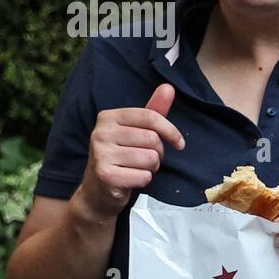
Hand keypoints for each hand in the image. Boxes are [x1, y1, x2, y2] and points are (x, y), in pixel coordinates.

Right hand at [74, 83, 184, 218]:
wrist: (98, 190)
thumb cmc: (122, 156)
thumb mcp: (136, 131)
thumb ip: (153, 110)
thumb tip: (168, 87)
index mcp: (109, 117)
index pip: (151, 117)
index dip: (171, 131)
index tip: (179, 143)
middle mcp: (101, 132)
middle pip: (153, 139)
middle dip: (159, 153)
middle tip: (147, 159)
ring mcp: (100, 153)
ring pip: (150, 158)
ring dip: (152, 168)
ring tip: (138, 168)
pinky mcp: (105, 175)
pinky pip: (144, 176)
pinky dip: (144, 180)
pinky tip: (131, 179)